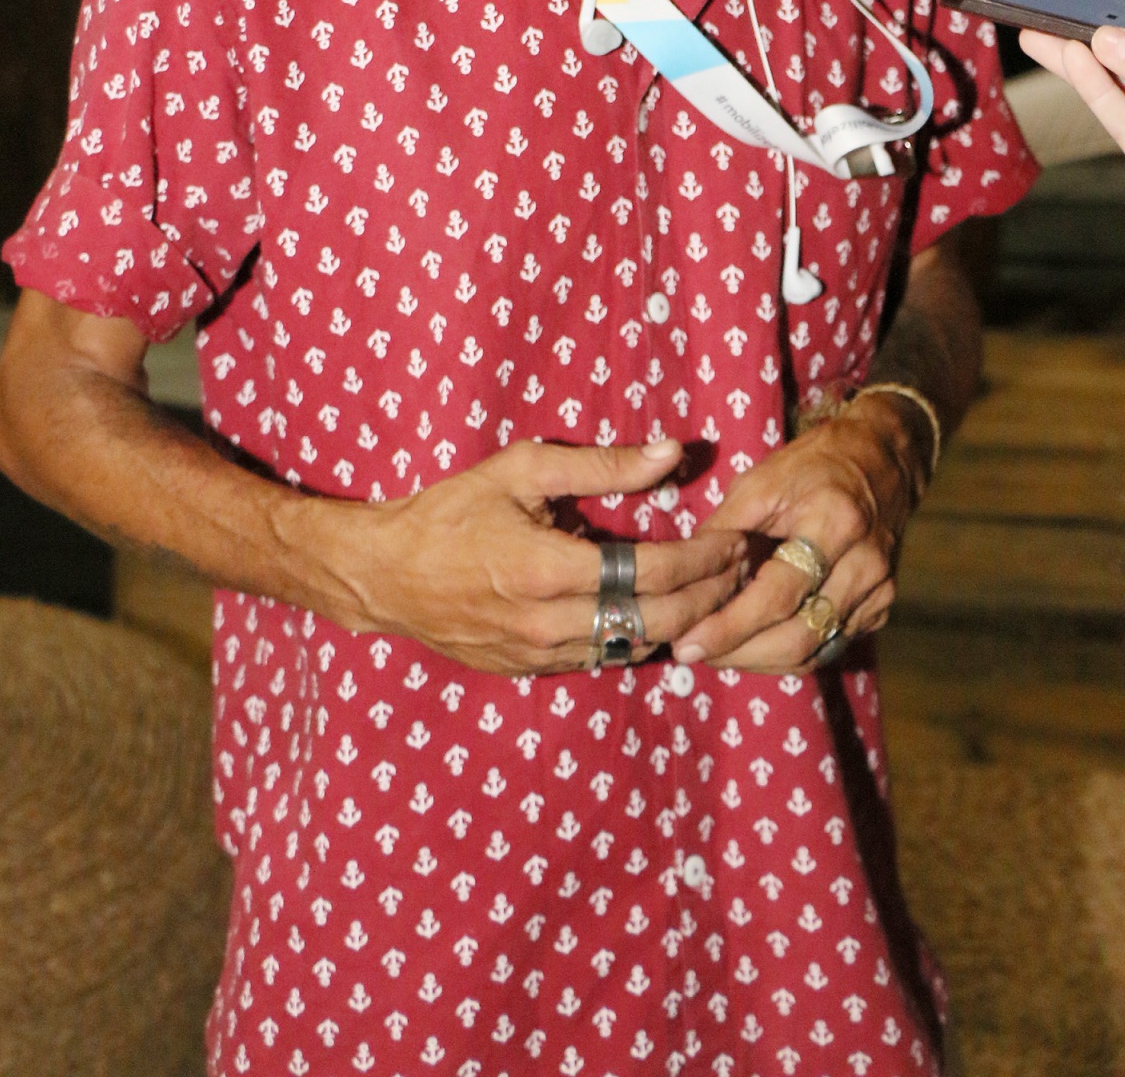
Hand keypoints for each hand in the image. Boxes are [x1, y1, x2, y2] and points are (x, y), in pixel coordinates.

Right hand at [306, 436, 745, 675]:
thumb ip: (602, 465)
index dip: (704, 559)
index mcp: (548, 569)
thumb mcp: (521, 470)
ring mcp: (539, 656)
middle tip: (740, 568)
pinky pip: (603, 658)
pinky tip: (660, 612)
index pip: (653, 573)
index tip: (733, 539)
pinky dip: (639, 636)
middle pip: (657, 621)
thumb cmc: (451, 511)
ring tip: (715, 590)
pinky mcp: (530, 672)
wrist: (384, 575)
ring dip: (684, 622)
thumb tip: (672, 452)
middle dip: (710, 595)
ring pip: (635, 647)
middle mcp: (549, 623)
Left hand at [671, 400, 925, 673]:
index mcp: (834, 524)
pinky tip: (753, 645)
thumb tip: (683, 579)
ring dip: (759, 660)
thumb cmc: (812, 466)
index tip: (686, 644)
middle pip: (798, 636)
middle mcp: (864, 565)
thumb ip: (723, 531)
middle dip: (739, 654)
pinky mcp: (881, 608)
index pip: (778, 595)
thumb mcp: (760, 482)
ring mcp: (878, 591)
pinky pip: (829, 648)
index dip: (730, 626)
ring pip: (813, 652)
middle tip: (692, 653)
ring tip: (715, 652)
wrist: (880, 460)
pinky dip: (787, 654)